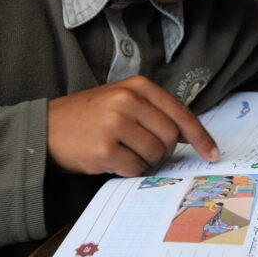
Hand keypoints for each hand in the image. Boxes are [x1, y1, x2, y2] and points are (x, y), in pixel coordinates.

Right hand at [46, 76, 218, 176]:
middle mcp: (127, 101)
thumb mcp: (121, 100)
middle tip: (146, 152)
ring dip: (145, 162)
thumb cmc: (87, 116)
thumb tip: (190, 135)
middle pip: (170, 137)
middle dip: (164, 152)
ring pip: (155, 155)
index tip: (212, 152)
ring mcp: (115, 124)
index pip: (180, 113)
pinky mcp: (104, 149)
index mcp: (136, 86)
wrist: (45, 128)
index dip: (200, 136)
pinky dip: (129, 170)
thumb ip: (154, 111)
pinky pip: (135, 169)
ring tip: (124, 153)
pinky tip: (113, 161)